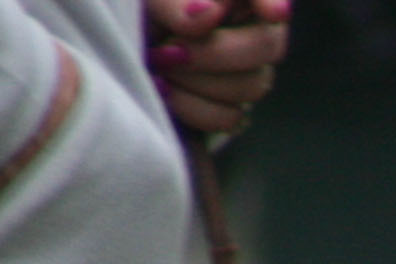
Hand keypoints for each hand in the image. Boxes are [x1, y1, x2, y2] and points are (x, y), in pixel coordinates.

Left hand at [143, 0, 285, 138]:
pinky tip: (165, 88)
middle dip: (214, 53)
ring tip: (157, 64)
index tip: (274, 12)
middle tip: (170, 49)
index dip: (273, 4)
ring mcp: (247, 72)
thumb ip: (175, 2)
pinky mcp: (230, 107)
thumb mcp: (148, 0)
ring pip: (250, 86)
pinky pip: (230, 116)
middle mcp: (253, 30)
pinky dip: (191, 106)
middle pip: (267, 47)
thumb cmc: (135, 14)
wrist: (118, 52)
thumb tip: (208, 14)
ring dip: (195, 80)